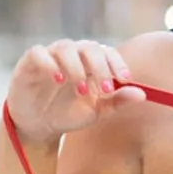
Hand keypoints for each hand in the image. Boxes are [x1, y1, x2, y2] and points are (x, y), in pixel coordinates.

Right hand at [4, 40, 145, 146]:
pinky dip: (49, 63)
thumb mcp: (96, 112)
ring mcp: (50, 56)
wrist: (38, 126)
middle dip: (101, 67)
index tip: (125, 79)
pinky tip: (58, 79)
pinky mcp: (29, 62)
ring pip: (66, 47)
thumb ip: (117, 101)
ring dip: (77, 67)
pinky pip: (39, 52)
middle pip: (89, 47)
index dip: (117, 63)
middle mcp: (71, 55)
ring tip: (82, 89)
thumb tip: (142, 94)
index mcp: (90, 63)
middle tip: (105, 90)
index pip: (107, 52)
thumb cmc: (68, 114)